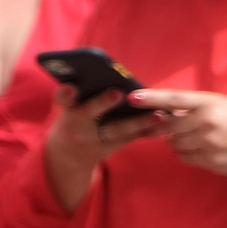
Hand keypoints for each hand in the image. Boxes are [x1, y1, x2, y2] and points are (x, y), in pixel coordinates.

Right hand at [39, 83, 161, 211]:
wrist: (68, 156)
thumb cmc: (72, 119)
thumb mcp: (68, 107)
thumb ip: (81, 93)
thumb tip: (108, 71)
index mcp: (66, 110)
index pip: (62, 99)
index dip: (65, 93)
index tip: (71, 87)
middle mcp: (78, 126)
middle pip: (89, 114)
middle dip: (101, 103)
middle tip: (116, 92)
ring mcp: (95, 139)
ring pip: (118, 129)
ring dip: (138, 122)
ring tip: (157, 114)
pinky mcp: (113, 147)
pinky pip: (132, 137)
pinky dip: (148, 129)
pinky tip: (164, 122)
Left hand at [130, 88, 226, 188]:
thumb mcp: (222, 105)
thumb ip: (194, 106)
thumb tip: (163, 111)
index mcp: (210, 104)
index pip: (174, 99)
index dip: (151, 98)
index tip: (132, 97)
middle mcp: (208, 122)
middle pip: (167, 125)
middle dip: (160, 126)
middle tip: (158, 125)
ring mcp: (208, 143)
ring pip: (173, 142)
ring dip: (175, 140)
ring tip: (192, 136)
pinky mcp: (210, 161)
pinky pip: (183, 157)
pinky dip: (185, 153)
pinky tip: (199, 148)